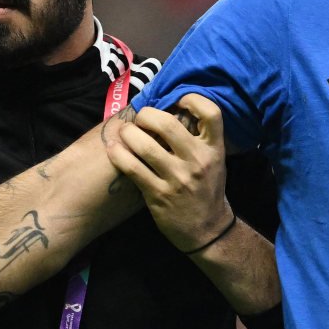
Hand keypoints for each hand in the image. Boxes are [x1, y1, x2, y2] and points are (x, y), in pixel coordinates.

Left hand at [107, 94, 235, 252]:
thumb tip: (171, 108)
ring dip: (127, 133)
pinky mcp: (158, 194)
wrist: (207, 230)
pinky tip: (113, 149)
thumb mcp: (214, 162)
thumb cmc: (207, 190)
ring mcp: (177, 178)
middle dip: (146, 115)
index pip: (211, 113)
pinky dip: (118, 154)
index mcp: (214, 149)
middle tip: (140, 118)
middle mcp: (197, 161)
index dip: (191, 98)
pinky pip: (132, 167)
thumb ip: (199, 138)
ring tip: (123, 132)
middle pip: (167, 123)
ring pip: (144, 144)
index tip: (176, 100)